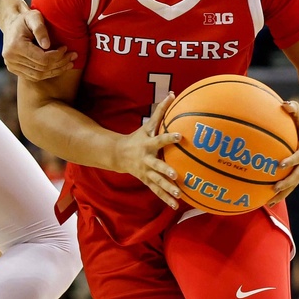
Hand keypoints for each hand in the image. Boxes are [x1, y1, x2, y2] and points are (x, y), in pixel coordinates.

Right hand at [0, 7, 76, 81]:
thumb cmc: (26, 18)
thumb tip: (47, 45)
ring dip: (56, 71)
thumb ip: (40, 29)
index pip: (42, 59)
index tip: (66, 48)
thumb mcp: (34, 17)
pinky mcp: (14, 69)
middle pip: (41, 69)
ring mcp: (11, 66)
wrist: (12, 23)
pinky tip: (58, 67)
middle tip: (72, 56)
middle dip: (60, 63)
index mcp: (15, 46)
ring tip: (69, 64)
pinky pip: (34, 76)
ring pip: (38, 76)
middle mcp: (11, 58)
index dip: (57, 55)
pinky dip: (48, 73)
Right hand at [115, 92, 183, 208]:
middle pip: (157, 166)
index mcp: (148, 144)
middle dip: (166, 171)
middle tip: (176, 175)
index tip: (181, 136)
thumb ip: (161, 111)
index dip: (170, 138)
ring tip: (179, 195)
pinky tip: (176, 205)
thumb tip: (173, 94)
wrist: (118, 155)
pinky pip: (157, 191)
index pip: (160, 140)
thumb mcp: (148, 124)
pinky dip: (166, 199)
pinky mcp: (146, 181)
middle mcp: (147, 160)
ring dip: (168, 189)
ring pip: (157, 182)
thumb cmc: (137, 137)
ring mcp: (146, 172)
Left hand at [268, 100, 298, 206]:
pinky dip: (280, 192)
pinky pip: (289, 183)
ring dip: (283, 193)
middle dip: (287, 183)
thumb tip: (285, 105)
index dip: (292, 160)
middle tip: (274, 188)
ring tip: (269, 202)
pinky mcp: (297, 171)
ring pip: (293, 184)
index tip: (281, 165)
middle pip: (298, 175)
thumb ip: (293, 108)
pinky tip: (266, 199)